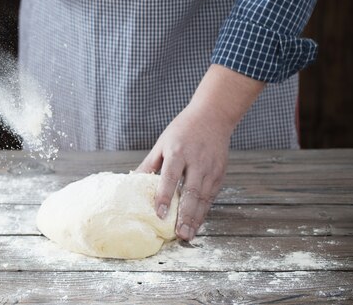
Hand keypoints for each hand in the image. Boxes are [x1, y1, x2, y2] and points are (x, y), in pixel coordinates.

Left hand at [137, 104, 231, 240]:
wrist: (213, 116)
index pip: (170, 177)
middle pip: (190, 192)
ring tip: (188, 235)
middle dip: (185, 215)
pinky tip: (197, 223)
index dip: (164, 196)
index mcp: (178, 152)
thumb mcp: (162, 143)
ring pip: (203, 198)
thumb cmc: (182, 129)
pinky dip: (204, 211)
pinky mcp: (220, 173)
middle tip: (179, 235)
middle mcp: (196, 161)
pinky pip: (211, 196)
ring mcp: (210, 168)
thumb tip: (132, 181)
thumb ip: (149, 164)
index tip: (159, 214)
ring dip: (196, 218)